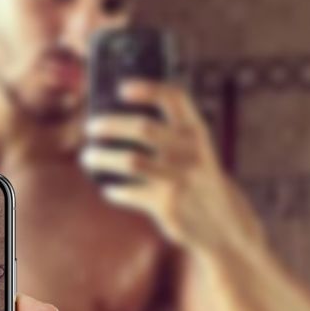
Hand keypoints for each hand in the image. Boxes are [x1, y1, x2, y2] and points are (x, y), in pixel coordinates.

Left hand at [82, 79, 240, 251]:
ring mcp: (179, 179)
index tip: (122, 88)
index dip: (148, 89)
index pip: (174, 98)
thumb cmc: (195, 177)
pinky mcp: (168, 205)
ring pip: (129, 161)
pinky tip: (109, 189)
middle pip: (142, 128)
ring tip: (87, 158)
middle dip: (110, 125)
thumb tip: (113, 119)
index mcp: (196, 131)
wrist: (222, 221)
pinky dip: (114, 191)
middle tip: (91, 127)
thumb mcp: (194, 150)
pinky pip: (129, 192)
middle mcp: (189, 151)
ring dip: (101, 158)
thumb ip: (168, 132)